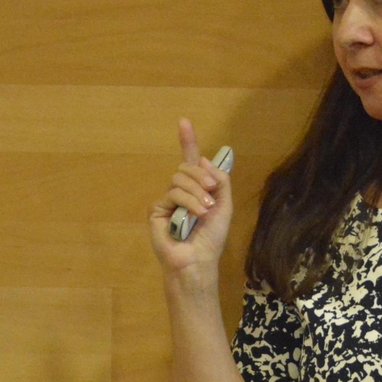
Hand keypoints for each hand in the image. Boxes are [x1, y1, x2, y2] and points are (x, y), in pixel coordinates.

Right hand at [149, 118, 233, 277]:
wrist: (199, 260)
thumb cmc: (212, 237)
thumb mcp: (225, 205)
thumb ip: (220, 180)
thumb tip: (204, 159)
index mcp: (197, 188)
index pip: (191, 160)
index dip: (187, 140)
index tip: (184, 121)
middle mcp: (181, 191)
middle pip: (187, 167)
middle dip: (202, 177)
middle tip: (212, 191)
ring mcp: (167, 199)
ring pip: (179, 178)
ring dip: (197, 192)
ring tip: (205, 211)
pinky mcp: (156, 209)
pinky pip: (172, 194)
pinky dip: (188, 202)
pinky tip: (195, 216)